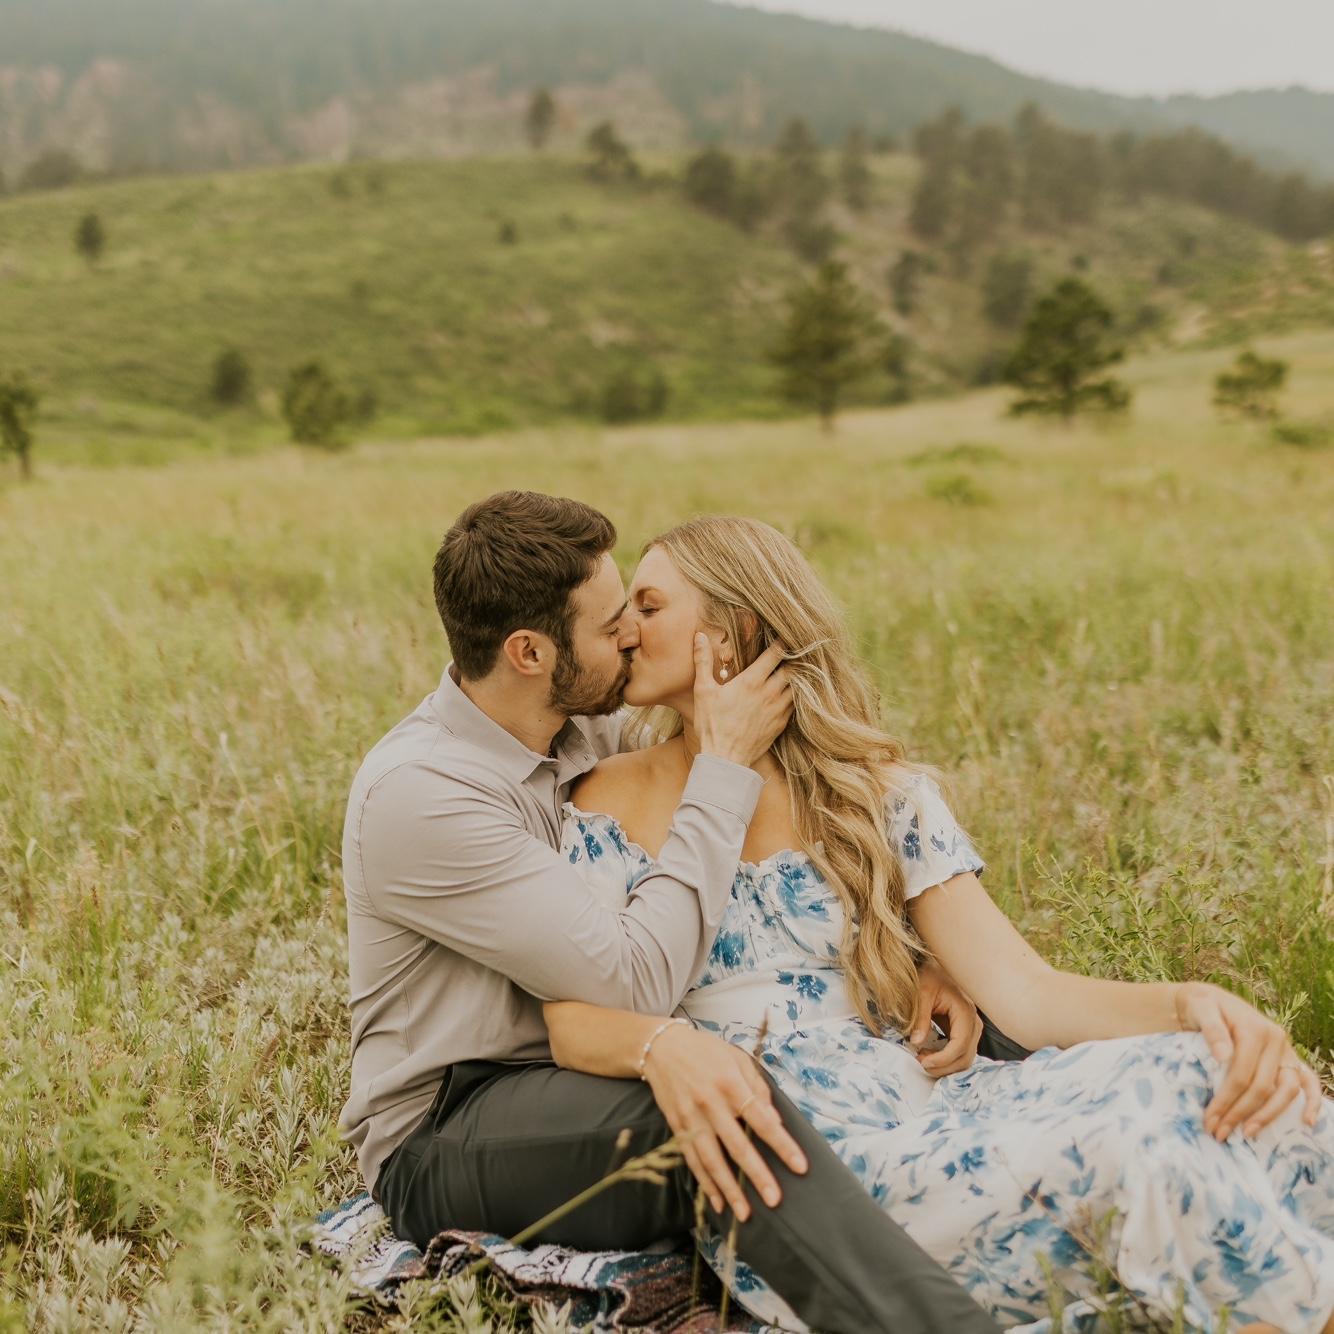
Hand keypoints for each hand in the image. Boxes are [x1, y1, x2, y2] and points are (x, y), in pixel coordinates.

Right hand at [641, 1021, 807, 1220]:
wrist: (661, 1048)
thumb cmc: (706, 1051)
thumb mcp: (737, 1058)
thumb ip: (758, 1087)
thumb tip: (776, 1121)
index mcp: (730, 1083)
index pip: (761, 1119)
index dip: (781, 1144)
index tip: (800, 1166)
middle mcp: (710, 1103)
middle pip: (737, 1145)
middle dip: (757, 1175)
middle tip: (775, 1200)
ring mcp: (690, 1118)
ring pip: (711, 1160)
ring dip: (729, 1188)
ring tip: (745, 1214)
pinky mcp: (676, 1127)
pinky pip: (692, 1160)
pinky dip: (704, 1183)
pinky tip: (718, 1202)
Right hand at [693, 636, 791, 769]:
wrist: (725, 759)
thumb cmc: (711, 724)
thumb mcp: (703, 690)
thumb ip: (703, 661)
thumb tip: (699, 636)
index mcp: (751, 681)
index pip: (775, 654)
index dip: (782, 643)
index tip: (784, 637)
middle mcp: (769, 693)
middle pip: (792, 669)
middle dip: (793, 659)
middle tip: (793, 651)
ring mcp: (777, 710)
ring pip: (797, 687)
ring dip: (796, 678)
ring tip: (795, 671)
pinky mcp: (781, 724)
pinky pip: (794, 705)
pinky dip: (795, 696)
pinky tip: (789, 694)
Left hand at [909, 961, 982, 1074]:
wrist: (934, 967)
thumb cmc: (929, 976)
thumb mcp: (920, 993)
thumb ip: (920, 1018)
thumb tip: (916, 1043)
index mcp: (965, 1011)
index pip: (960, 1045)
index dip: (942, 1059)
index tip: (922, 1061)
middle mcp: (973, 1022)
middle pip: (966, 1057)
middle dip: (943, 1066)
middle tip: (920, 1062)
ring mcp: (971, 1028)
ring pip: (965, 1059)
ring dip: (945, 1066)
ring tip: (922, 1058)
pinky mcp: (965, 1031)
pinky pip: (960, 1053)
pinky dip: (946, 1060)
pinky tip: (929, 1054)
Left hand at [1176, 981, 1323, 1139]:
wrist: (1210, 1000)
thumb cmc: (1202, 1007)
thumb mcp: (1201, 1010)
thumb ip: (1212, 1030)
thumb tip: (1223, 1056)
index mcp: (1255, 1030)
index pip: (1242, 1074)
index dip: (1226, 1100)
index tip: (1210, 1120)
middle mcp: (1276, 1040)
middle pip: (1263, 1086)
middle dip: (1240, 1113)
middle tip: (1220, 1132)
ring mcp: (1286, 1051)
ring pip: (1286, 1090)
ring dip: (1268, 1115)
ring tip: (1248, 1133)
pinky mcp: (1289, 1059)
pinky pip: (1308, 1082)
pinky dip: (1312, 1102)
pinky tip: (1307, 1122)